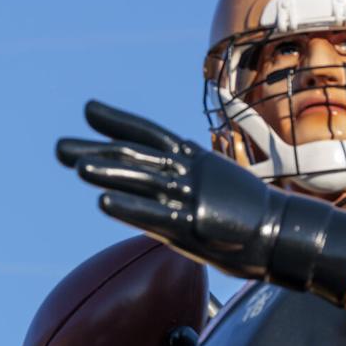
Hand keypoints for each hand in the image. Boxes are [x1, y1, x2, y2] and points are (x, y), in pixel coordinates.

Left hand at [57, 100, 345, 303]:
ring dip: (108, 172)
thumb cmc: (249, 217)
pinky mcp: (193, 226)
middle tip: (59, 149)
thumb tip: (162, 184)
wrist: (286, 235)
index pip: (150, 133)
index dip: (118, 121)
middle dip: (95, 151)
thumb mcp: (214, 188)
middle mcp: (189, 172)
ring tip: (75, 167)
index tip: (88, 110)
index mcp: (195, 160)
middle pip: (135, 156)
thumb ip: (185, 184)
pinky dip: (128, 208)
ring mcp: (191, 197)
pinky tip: (100, 202)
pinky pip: (155, 216)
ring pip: (142, 180)